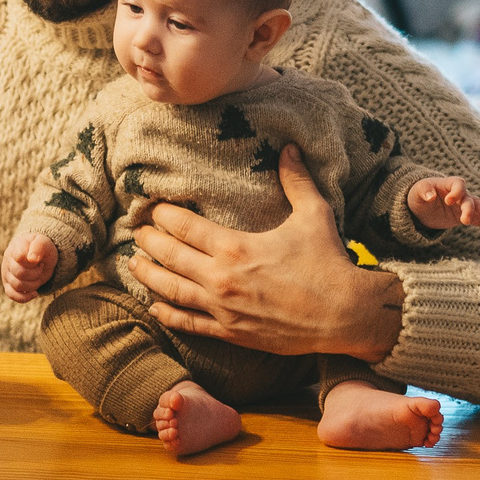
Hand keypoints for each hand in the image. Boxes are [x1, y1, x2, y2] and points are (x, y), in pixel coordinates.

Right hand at [2, 232, 58, 302]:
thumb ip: (39, 247)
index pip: (20, 257)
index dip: (32, 262)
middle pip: (20, 273)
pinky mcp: (8, 285)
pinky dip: (25, 297)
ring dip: (33, 285)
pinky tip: (35, 293)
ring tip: (38, 277)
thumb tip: (32, 259)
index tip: (39, 260)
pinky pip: (12, 295)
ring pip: (17, 286)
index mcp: (16, 247)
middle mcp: (8, 260)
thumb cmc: (41, 249)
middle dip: (36, 274)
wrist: (40, 256)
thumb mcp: (44, 243)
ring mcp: (6, 273)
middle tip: (41, 268)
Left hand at [132, 145, 403, 360]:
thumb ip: (296, 180)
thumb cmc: (329, 263)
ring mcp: (223, 309)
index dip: (164, 216)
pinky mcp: (231, 332)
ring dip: (148, 276)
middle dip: (149, 242)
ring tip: (133, 264)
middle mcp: (221, 279)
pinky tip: (155, 307)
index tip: (154, 208)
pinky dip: (168, 314)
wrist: (345, 315)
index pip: (184, 227)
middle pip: (170, 257)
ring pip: (171, 291)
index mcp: (235, 247)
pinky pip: (189, 324)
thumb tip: (288, 148)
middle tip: (137, 232)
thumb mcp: (314, 214)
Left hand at [407, 176, 479, 234]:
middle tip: (464, 221)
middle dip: (469, 209)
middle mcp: (460, 194)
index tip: (448, 202)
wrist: (423, 206)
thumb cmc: (420, 194)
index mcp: (449, 184)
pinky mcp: (467, 216)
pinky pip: (479, 220)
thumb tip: (430, 196)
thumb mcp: (418, 191)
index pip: (459, 184)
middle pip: (469, 199)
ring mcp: (465, 205)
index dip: (456, 192)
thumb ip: (424, 191)